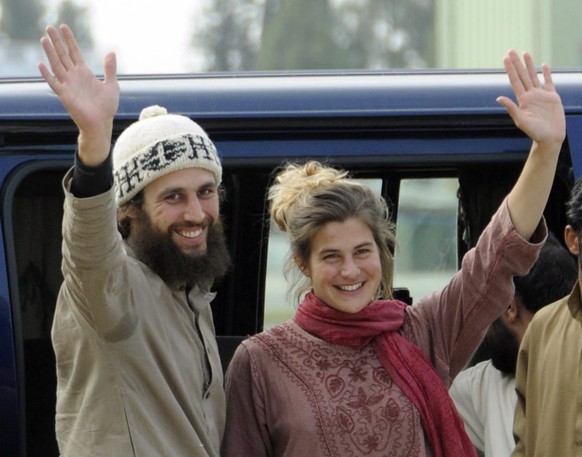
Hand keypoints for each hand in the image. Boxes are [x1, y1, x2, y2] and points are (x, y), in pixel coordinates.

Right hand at [38, 24, 119, 164]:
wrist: (102, 124)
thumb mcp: (112, 85)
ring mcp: (68, 85)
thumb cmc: (106, 107)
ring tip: (44, 39)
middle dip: (56, 41)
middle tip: (49, 26)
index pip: (74, 52)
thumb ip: (110, 69)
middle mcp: (74, 77)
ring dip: (50, 53)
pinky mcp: (65, 96)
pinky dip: (48, 75)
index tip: (64, 27)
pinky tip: (41, 65)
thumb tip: (111, 52)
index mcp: (84, 73)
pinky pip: (54, 84)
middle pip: (63, 55)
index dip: (69, 40)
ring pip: (57, 65)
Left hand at [497, 49, 564, 149]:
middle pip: (522, 75)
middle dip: (517, 63)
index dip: (510, 69)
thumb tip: (498, 98)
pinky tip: (543, 65)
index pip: (515, 80)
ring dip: (529, 64)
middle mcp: (531, 95)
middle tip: (511, 50)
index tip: (505, 58)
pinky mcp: (552, 97)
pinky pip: (549, 82)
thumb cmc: (535, 133)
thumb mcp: (521, 120)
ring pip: (534, 76)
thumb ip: (511, 108)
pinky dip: (546, 73)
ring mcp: (541, 95)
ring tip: (525, 53)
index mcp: (523, 99)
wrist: (550, 138)